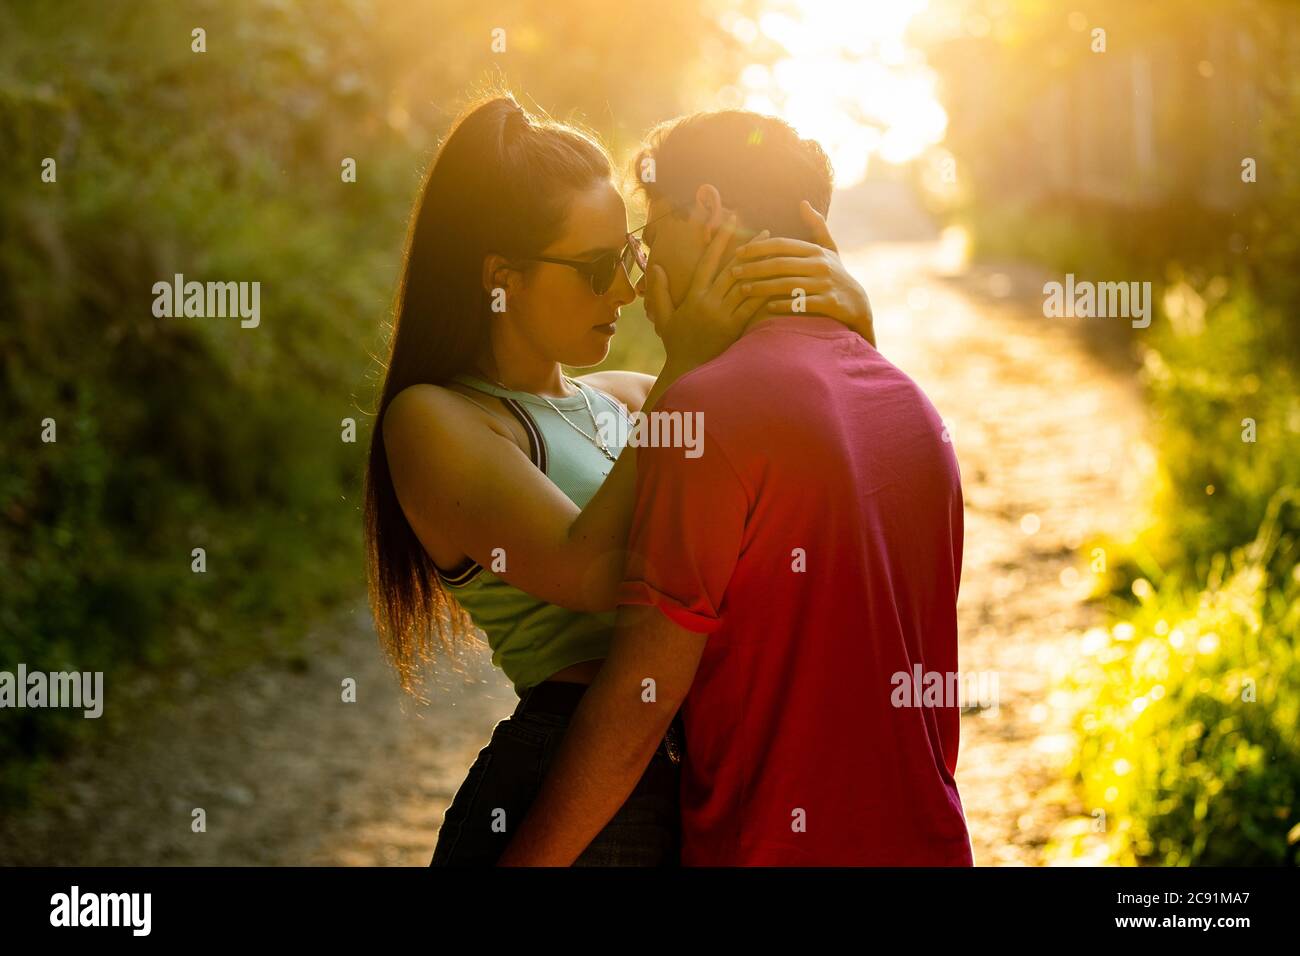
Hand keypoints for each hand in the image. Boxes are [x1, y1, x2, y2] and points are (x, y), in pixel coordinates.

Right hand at [645, 212, 768, 370]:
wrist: (687, 370)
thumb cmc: (676, 344)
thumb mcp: (664, 316)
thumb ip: (659, 291)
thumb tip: (656, 266)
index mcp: (694, 295)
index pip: (709, 260)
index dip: (721, 239)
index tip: (732, 222)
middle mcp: (709, 301)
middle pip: (733, 268)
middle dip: (751, 248)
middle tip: (767, 232)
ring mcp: (723, 314)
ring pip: (746, 284)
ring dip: (763, 267)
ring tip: (779, 254)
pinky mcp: (735, 328)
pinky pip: (753, 306)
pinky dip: (767, 292)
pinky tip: (780, 282)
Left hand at [728, 200, 875, 346]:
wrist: (857, 303)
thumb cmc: (836, 274)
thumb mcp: (829, 248)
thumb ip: (816, 226)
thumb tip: (803, 202)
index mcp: (815, 250)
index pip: (782, 245)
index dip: (758, 247)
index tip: (738, 252)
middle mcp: (820, 265)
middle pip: (780, 264)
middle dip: (754, 267)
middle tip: (733, 271)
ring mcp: (825, 284)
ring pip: (788, 284)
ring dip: (763, 287)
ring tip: (743, 290)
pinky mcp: (829, 303)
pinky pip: (802, 304)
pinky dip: (784, 305)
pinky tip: (767, 307)